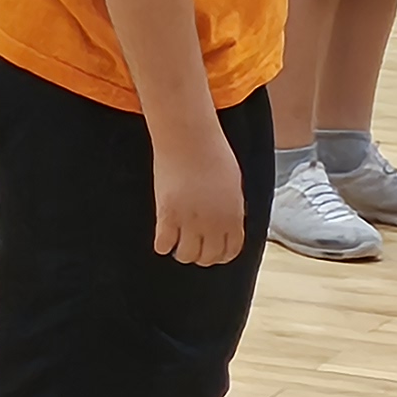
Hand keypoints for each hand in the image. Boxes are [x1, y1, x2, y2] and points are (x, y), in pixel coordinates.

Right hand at [152, 116, 250, 266]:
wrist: (189, 140)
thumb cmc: (213, 155)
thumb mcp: (232, 186)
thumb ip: (230, 209)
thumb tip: (224, 223)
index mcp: (234, 216)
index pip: (230, 251)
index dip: (220, 256)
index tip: (212, 253)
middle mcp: (214, 223)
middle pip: (208, 257)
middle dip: (200, 257)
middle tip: (192, 248)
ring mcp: (190, 220)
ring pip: (186, 255)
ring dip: (181, 253)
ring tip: (176, 244)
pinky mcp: (167, 214)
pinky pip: (164, 244)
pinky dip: (162, 245)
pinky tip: (162, 238)